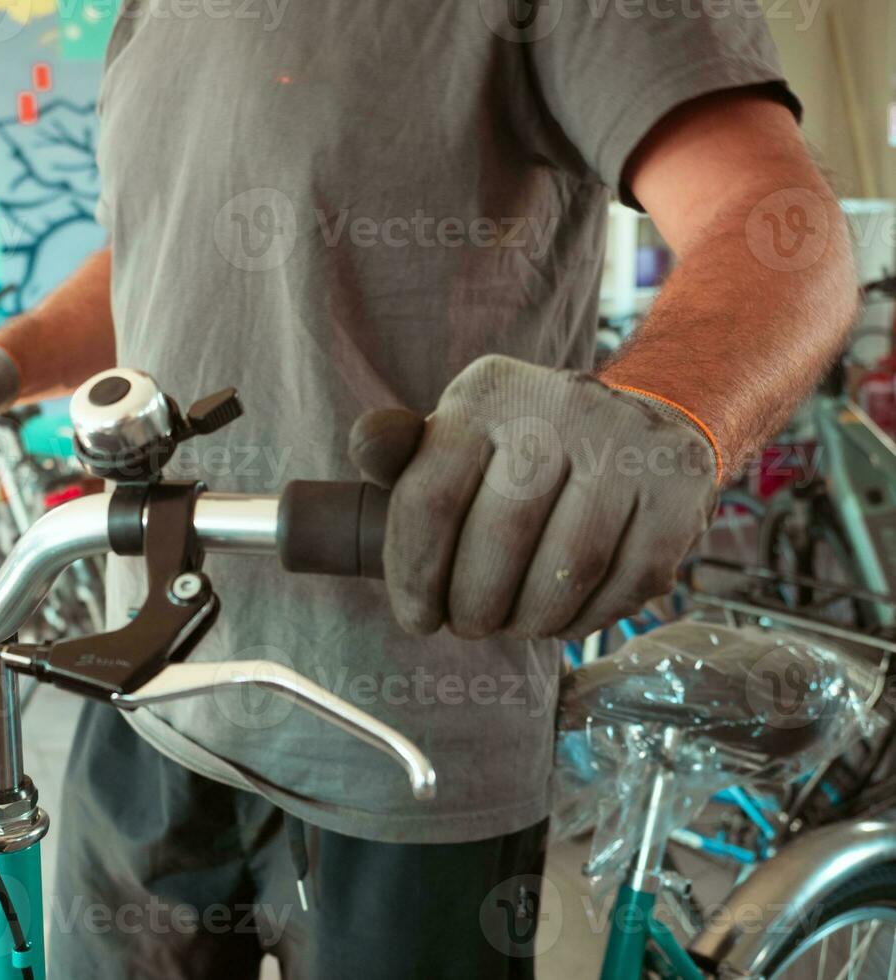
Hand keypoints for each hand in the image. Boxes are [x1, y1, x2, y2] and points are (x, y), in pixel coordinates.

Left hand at [349, 355, 717, 638]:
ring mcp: (626, 444)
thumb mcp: (457, 438)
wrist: (641, 421)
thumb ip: (401, 455)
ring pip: (566, 570)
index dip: (413, 575)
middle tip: (469, 625)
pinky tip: (565, 616)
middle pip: (498, 539)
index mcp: (485, 394)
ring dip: (530, 620)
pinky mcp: (679, 488)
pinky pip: (626, 583)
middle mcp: (558, 405)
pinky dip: (587, 619)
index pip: (430, 498)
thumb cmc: (524, 451)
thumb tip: (367, 449)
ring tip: (514, 624)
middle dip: (474, 605)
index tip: (416, 617)